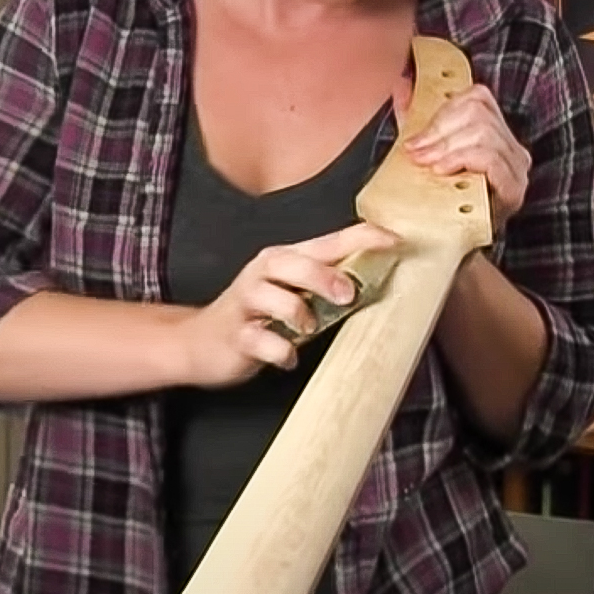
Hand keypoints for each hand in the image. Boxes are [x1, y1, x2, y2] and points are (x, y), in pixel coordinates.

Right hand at [172, 222, 398, 388]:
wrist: (200, 343)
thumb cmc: (258, 317)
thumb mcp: (294, 295)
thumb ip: (327, 286)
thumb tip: (378, 283)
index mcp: (284, 260)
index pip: (328, 241)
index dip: (361, 237)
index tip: (394, 241)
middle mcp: (262, 275)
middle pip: (292, 262)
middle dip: (323, 276)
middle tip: (348, 296)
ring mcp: (246, 304)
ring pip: (272, 297)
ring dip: (298, 313)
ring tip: (308, 328)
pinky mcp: (236, 335)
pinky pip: (259, 341)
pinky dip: (279, 351)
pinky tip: (287, 357)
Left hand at [401, 84, 531, 220]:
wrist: (447, 246)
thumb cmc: (439, 201)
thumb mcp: (426, 152)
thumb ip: (416, 118)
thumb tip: (401, 83)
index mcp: (495, 133)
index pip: (478, 98)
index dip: (443, 111)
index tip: (416, 138)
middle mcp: (512, 147)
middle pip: (478, 113)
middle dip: (440, 131)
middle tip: (416, 153)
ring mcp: (517, 169)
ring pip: (484, 133)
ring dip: (447, 147)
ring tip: (427, 165)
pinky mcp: (514, 190)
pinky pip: (491, 159)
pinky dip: (462, 160)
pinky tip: (443, 172)